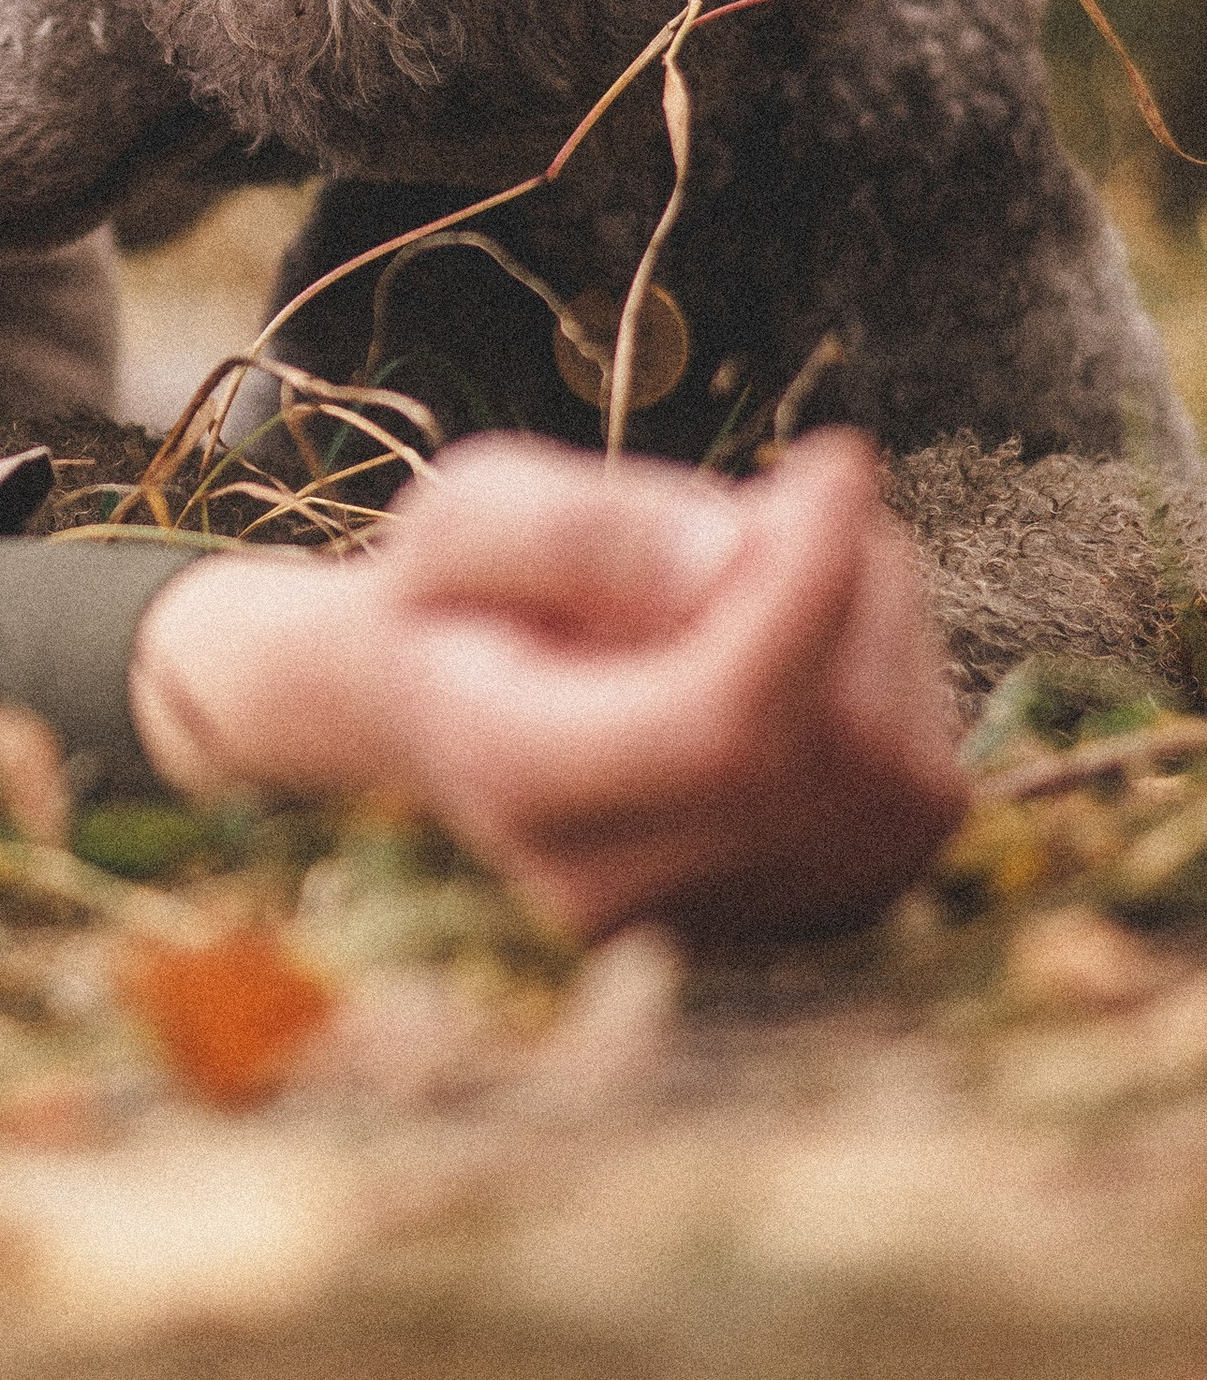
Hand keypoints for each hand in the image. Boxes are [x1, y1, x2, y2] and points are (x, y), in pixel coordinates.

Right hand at [129, 431, 965, 941]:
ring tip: (772, 573)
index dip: (808, 588)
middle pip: (828, 744)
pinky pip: (923, 795)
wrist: (458, 709)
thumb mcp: (474, 511)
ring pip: (898, 771)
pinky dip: (898, 694)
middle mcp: (619, 890)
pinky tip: (808, 648)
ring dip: (878, 633)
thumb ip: (578, 528)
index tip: (837, 456)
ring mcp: (723, 923)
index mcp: (517, 779)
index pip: (719, 724)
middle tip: (777, 500)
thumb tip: (727, 561)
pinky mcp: (810, 915)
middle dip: (844, 590)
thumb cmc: (467, 592)